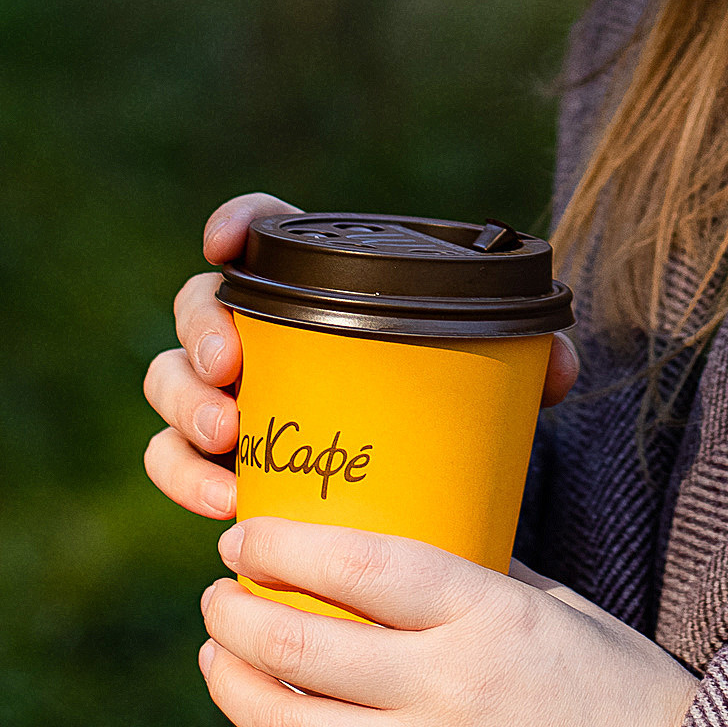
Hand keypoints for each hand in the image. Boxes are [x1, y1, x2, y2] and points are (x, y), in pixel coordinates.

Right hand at [143, 194, 579, 520]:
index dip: (236, 221)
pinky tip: (225, 504)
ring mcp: (226, 392)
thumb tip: (557, 370)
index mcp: (318, 283)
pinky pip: (172, 459)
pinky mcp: (214, 457)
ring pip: (170, 383)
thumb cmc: (446, 402)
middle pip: (197, 307)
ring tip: (228, 439)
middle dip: (198, 334)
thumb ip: (530, 360)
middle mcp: (258, 330)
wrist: (419, 486)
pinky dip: (187, 479)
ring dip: (184, 410)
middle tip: (228, 373)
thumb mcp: (487, 374)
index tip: (226, 243)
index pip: (262, 228)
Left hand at [197, 519, 696, 726]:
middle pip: (301, 648)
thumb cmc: (619, 686)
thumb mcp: (555, 605)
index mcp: (487, 617)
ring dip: (237, 686)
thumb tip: (400, 535)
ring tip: (221, 656)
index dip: (283, 547)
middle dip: (236, 615)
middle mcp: (448, 691)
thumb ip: (475, 575)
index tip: (243, 535)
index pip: (358, 566)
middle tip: (219, 595)